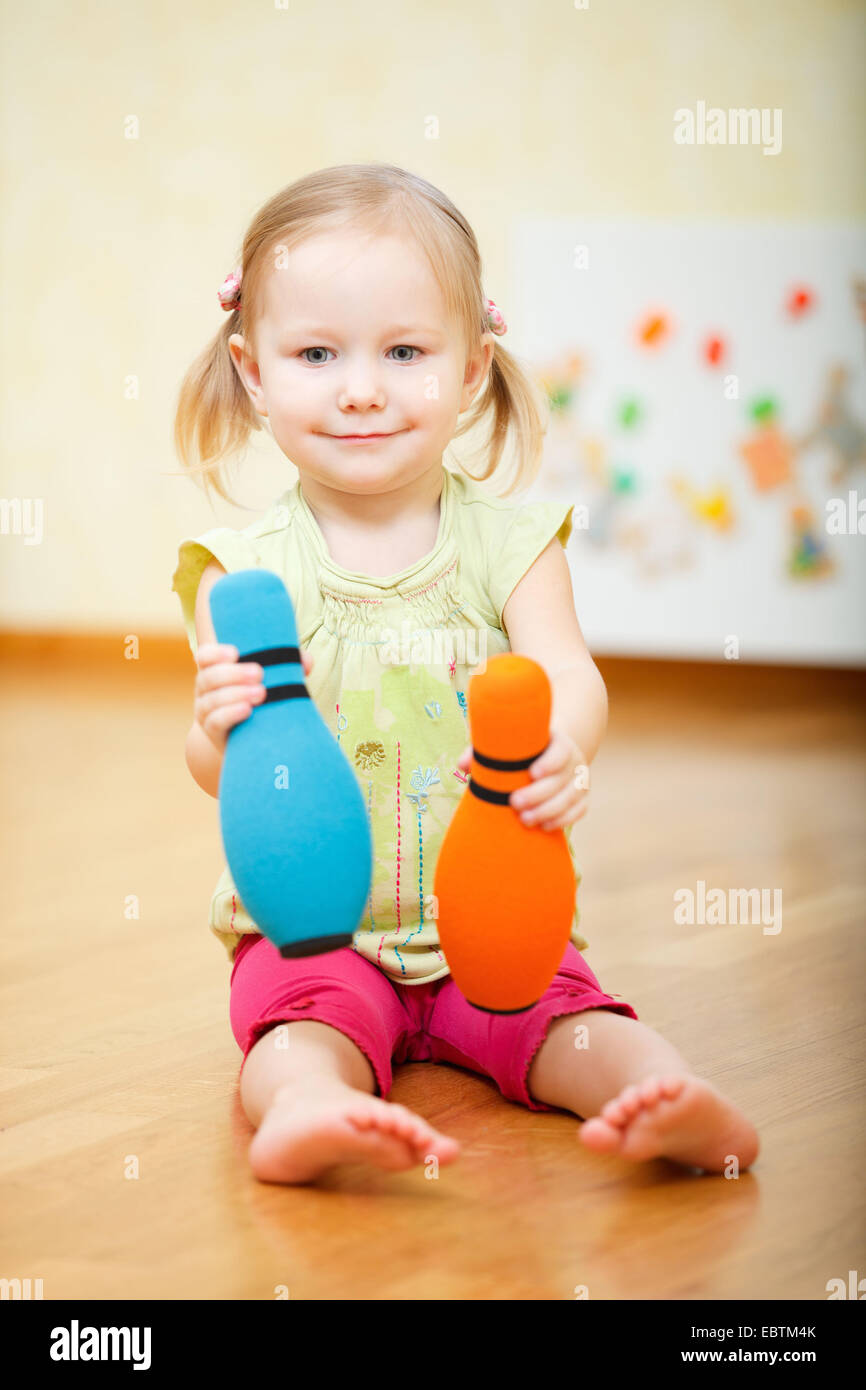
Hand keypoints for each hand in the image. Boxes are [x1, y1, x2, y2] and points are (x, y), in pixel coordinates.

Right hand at [193, 642, 313, 752]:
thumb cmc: (262, 701)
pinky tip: (247, 710)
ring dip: (235, 694)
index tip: (236, 652)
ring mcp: (205, 712)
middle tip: (259, 673)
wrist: (252, 740)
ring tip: (261, 692)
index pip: (205, 657)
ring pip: (212, 700)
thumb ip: (288, 668)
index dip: (216, 653)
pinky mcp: (212, 733)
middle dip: (233, 674)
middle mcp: (205, 690)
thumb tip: (306, 661)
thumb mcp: (272, 682)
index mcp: (215, 671)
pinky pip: (215, 722)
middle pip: (208, 677)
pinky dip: (230, 714)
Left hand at [456, 724, 589, 831]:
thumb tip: (463, 765)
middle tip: (515, 803)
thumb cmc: (522, 751)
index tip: (532, 773)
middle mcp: (574, 760)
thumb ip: (485, 751)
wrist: (551, 756)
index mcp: (558, 742)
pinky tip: (544, 826)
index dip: (550, 762)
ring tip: (525, 820)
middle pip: (562, 778)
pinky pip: (578, 811)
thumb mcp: (507, 745)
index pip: (561, 750)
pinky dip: (562, 820)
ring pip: (571, 798)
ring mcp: (580, 781)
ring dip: (549, 811)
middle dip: (540, 794)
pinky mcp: (582, 799)